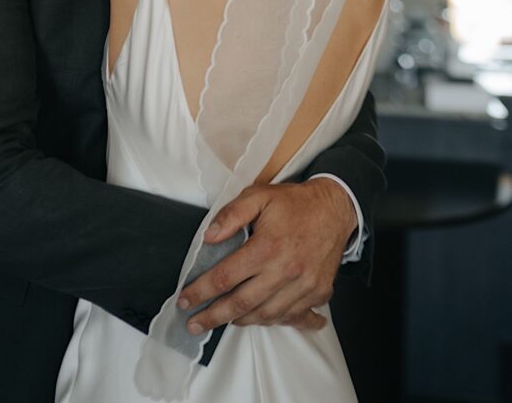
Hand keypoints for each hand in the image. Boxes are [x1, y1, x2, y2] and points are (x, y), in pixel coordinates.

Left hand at [177, 179, 357, 333]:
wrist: (336, 208)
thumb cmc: (295, 203)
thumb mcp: (259, 196)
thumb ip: (232, 214)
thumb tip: (208, 236)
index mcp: (266, 247)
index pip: (226, 277)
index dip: (201, 291)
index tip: (185, 300)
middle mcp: (285, 271)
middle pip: (241, 304)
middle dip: (213, 317)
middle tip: (194, 325)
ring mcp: (304, 286)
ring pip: (266, 315)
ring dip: (241, 321)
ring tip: (223, 320)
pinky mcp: (319, 293)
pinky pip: (293, 317)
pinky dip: (277, 322)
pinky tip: (264, 321)